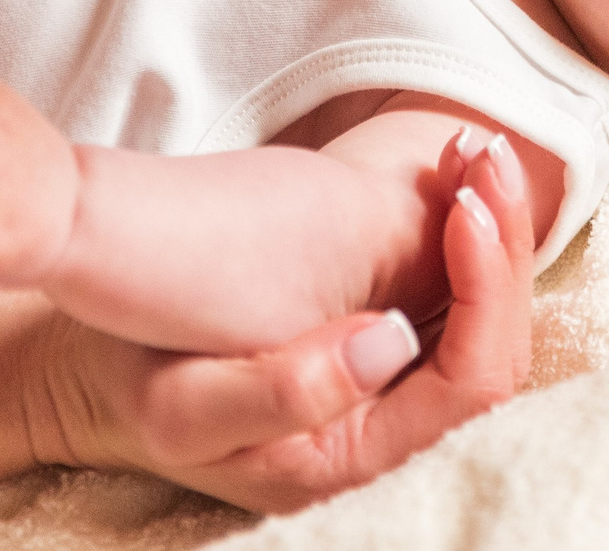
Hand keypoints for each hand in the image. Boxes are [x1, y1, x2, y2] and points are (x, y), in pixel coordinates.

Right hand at [29, 130, 534, 511]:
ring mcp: (391, 390)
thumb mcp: (183, 404)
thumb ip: (285, 391)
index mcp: (355, 456)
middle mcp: (389, 435)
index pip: (472, 385)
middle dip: (504, 246)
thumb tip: (390, 347)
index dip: (487, 293)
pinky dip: (463, 227)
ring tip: (484, 151)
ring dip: (492, 227)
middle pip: (495, 348)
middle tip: (490, 156)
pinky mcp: (382, 347)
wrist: (105, 368)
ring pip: (483, 317)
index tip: (467, 206)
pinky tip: (460, 169)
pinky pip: (452, 293)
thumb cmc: (139, 384)